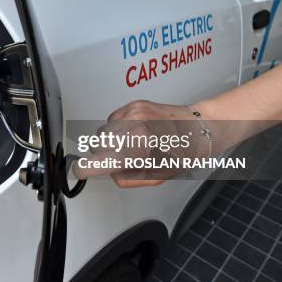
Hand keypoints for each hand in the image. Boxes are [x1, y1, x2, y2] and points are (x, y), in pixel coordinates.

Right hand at [72, 100, 210, 187]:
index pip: (94, 161)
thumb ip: (125, 177)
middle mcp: (132, 127)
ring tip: (134, 143)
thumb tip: (106, 171)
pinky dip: (119, 128)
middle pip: (97, 145)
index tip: (81, 170)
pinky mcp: (134, 104)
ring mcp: (132, 113)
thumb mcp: (154, 176)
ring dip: (112, 140)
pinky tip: (136, 132)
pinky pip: (112, 119)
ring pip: (103, 131)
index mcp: (136, 150)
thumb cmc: (184, 152)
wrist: (200, 127)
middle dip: (106, 154)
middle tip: (126, 158)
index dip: (84, 169)